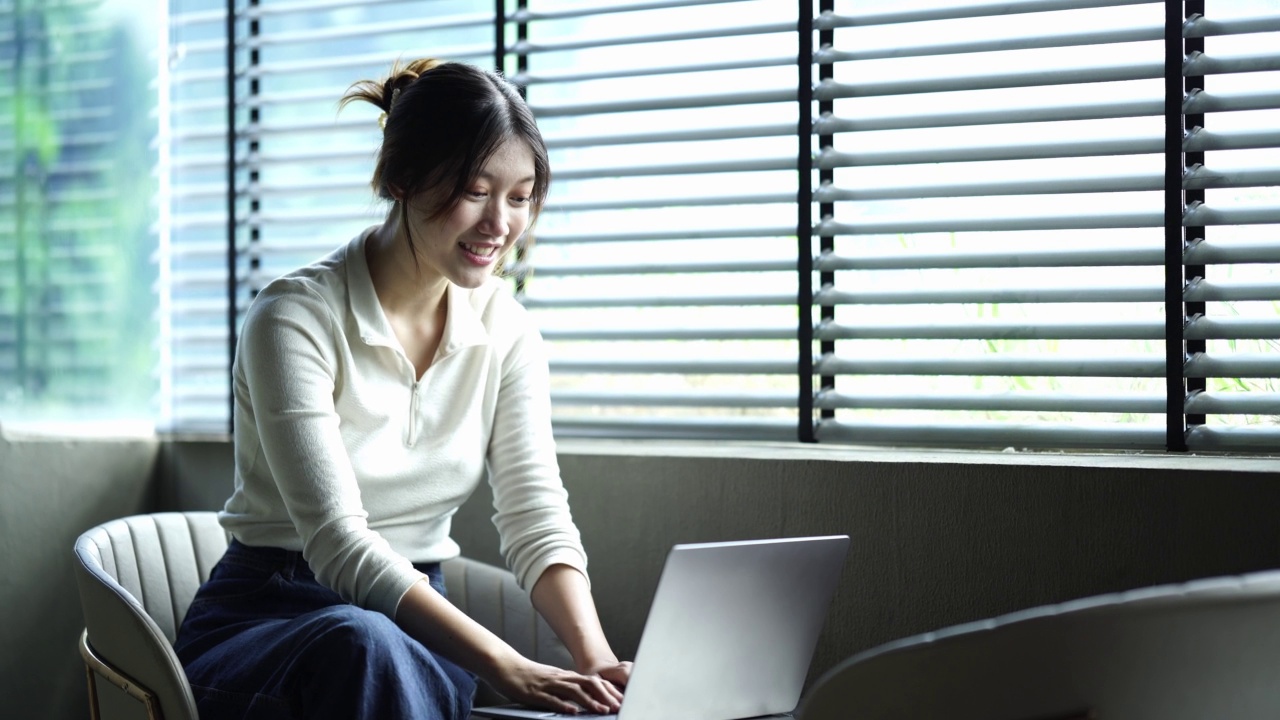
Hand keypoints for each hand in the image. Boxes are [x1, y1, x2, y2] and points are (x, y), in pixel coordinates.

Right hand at [490, 657, 623, 714]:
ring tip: (602, 711)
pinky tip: (573, 712)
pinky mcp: (534, 692)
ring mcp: (547, 684)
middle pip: (588, 683)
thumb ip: (564, 689)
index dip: (608, 691)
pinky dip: (563, 705)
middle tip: (618, 707)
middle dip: (605, 696)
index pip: (592, 681)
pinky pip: (551, 699)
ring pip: (574, 691)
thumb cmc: (526, 675)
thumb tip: (580, 700)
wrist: (503, 665)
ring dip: (590, 701)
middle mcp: (559, 678)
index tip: (620, 700)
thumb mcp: (549, 681)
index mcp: (564, 676)